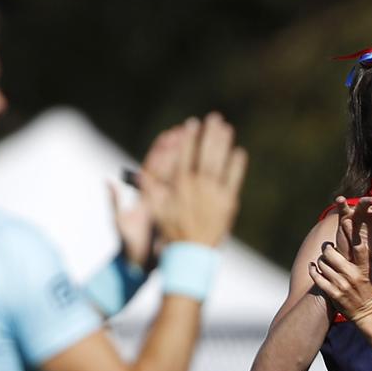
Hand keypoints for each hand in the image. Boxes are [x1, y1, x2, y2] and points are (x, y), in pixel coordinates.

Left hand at [109, 124, 189, 268]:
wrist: (139, 267)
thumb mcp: (120, 225)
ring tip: (199, 142)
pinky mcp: (175, 214)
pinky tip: (206, 168)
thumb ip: (115, 203)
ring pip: (179, 179)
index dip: (161, 152)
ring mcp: (167, 205)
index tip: (169, 136)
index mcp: (144, 196)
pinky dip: (195, 180)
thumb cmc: (129, 247)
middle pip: (168, 168)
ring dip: (188, 160)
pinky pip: (186, 195)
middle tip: (188, 131)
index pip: (153, 168)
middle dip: (177, 149)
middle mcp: (156, 197)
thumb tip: (108, 182)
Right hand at [148, 113, 248, 246]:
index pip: (184, 153)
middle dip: (209, 133)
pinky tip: (239, 152)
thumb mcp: (153, 209)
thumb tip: (131, 173)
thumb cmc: (170, 230)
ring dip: (224, 144)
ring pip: (219, 162)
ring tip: (227, 128)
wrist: (191, 253)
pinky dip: (237, 166)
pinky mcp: (228, 202)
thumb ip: (146, 188)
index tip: (192, 123)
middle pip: (204, 152)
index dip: (188, 137)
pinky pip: (234, 179)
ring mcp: (214, 192)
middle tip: (214, 117)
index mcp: (178, 183)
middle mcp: (197, 185)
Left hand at [309, 240, 371, 321]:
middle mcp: (352, 275)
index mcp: (364, 268)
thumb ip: (364, 256)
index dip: (350, 232)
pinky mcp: (333, 294)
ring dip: (321, 260)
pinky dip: (313, 270)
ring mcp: (341, 285)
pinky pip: (317, 278)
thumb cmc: (371, 289)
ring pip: (322, 264)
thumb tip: (357, 239)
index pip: (358, 247)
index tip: (345, 221)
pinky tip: (313, 266)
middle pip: (331, 253)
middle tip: (328, 247)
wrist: (370, 312)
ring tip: (324, 259)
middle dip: (327, 248)